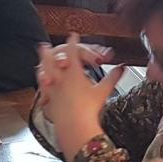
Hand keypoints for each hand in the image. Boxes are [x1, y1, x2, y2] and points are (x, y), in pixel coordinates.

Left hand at [36, 34, 123, 159]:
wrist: (74, 126)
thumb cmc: (89, 108)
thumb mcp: (103, 91)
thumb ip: (113, 77)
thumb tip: (123, 67)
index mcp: (74, 73)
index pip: (73, 52)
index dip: (73, 42)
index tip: (73, 35)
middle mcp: (61, 79)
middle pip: (53, 60)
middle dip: (49, 51)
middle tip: (45, 45)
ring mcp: (53, 89)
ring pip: (45, 72)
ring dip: (42, 64)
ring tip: (39, 61)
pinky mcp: (49, 100)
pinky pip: (43, 88)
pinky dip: (42, 83)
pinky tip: (41, 81)